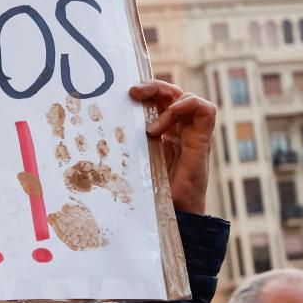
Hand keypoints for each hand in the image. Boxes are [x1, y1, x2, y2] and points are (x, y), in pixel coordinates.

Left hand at [130, 80, 215, 214]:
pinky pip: (205, 110)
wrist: (173, 215)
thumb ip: (127, 143)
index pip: (158, 100)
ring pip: (187, 97)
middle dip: (153, 87)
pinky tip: (163, 126)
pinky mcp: (203, 141)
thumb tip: (98, 128)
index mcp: (163, 133)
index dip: (146, 91)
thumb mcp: (133, 160)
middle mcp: (179, 130)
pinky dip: (184, 108)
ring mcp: (192, 134)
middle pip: (171, 93)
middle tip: (133, 92)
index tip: (126, 93)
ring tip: (149, 127)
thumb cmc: (150, 193)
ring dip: (168, 101)